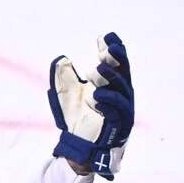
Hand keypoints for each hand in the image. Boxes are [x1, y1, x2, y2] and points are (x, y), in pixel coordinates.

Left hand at [48, 32, 133, 179]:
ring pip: (121, 91)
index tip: (105, 37)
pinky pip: (117, 112)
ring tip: (97, 70)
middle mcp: (121, 95)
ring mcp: (123, 110)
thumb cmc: (77, 118)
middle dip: (116, 60)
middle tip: (107, 49)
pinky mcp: (120, 125)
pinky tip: (96, 96)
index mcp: (112, 85)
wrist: (78, 145)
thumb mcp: (67, 96)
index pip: (116, 64)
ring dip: (110, 79)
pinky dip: (107, 102)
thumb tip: (60, 60)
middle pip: (123, 74)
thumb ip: (64, 79)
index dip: (113, 50)